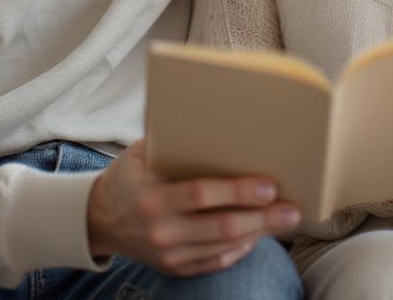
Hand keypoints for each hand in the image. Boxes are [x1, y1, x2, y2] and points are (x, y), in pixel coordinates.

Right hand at [87, 139, 300, 276]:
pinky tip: (259, 234)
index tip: (268, 185)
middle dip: (262, 217)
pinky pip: (216, 262)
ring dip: (259, 234)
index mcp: (153, 194)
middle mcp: (161, 228)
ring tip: (285, 219)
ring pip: (224, 247)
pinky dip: (241, 248)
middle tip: (292, 208)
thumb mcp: (142, 152)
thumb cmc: (131, 175)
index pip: (201, 194)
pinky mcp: (175, 269)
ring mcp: (168, 254)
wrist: (100, 218)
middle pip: (221, 225)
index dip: (237, 191)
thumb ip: (175, 142)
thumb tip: (221, 123)